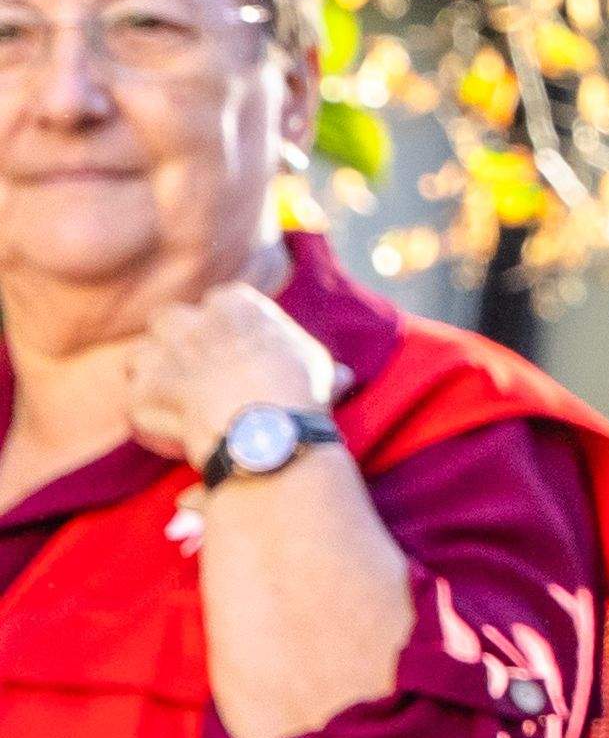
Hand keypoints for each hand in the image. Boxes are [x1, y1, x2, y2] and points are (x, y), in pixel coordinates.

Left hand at [117, 280, 344, 476]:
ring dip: (152, 375)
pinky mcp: (141, 394)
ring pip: (139, 355)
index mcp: (234, 303)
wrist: (268, 434)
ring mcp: (160, 356)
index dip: (221, 331)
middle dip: (174, 340)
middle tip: (192, 369)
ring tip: (177, 401)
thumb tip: (343, 378)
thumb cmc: (298, 396)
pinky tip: (177, 434)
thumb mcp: (316, 365)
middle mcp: (190, 320)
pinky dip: (150, 421)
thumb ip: (309, 362)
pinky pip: (135, 406)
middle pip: (167, 319)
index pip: (217, 304)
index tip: (231, 354)